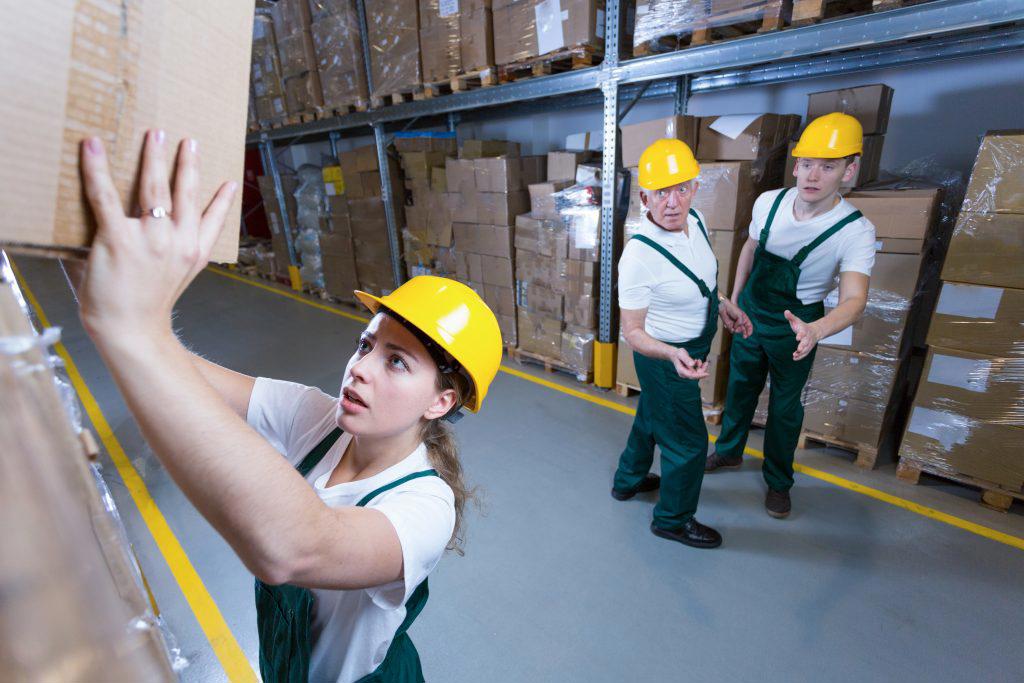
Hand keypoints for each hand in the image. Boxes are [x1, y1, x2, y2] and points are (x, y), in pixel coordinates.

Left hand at [77, 131, 236, 341]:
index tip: (229, 183)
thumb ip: (168, 255)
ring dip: (155, 158)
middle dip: (187, 165)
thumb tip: (146, 234)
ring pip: (155, 189)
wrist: (130, 332)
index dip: (223, 201)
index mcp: (194, 254)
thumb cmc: (145, 310)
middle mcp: (178, 243)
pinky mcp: (118, 239)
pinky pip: (106, 197)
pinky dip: (97, 169)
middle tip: (187, 142)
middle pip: (186, 194)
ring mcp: (150, 240)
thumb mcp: (173, 282)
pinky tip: (93, 146)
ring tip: (155, 135)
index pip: (214, 221)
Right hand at [670, 347, 708, 379]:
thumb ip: (687, 359)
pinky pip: (697, 371)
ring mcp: (687, 373)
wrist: (675, 354)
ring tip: (699, 360)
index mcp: (681, 371)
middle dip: (702, 370)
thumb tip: (693, 364)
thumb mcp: (682, 354)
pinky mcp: (689, 372)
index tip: (707, 374)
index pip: (692, 375)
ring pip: (697, 373)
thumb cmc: (678, 354)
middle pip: (696, 375)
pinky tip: (697, 361)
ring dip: (701, 367)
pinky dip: (699, 366)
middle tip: (706, 363)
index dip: (700, 375)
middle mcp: (684, 374)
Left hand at [719, 298, 752, 337]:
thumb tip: (736, 328)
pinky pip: (731, 330)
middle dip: (744, 334)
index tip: (748, 334)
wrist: (725, 308)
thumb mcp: (740, 315)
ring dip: (736, 330)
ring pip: (737, 331)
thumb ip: (740, 322)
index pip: (749, 326)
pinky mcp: (730, 326)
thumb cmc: (733, 310)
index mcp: (745, 319)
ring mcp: (735, 325)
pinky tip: (729, 325)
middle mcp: (740, 323)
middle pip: (744, 331)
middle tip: (744, 336)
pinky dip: (730, 328)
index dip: (750, 331)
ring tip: (734, 326)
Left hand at [784, 310, 822, 360]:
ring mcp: (809, 344)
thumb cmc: (803, 326)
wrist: (815, 331)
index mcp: (805, 330)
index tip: (797, 337)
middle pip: (806, 342)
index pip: (803, 332)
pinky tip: (795, 358)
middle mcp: (808, 338)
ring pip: (806, 349)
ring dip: (801, 353)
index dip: (801, 335)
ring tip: (795, 355)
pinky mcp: (808, 348)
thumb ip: (791, 317)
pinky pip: (805, 353)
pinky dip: (801, 356)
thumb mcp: (797, 320)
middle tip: (799, 349)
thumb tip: (786, 311)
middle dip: (803, 346)